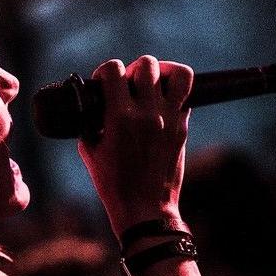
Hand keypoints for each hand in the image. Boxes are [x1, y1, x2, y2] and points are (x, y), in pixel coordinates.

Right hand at [78, 56, 192, 239]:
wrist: (144, 210)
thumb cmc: (112, 185)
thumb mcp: (90, 152)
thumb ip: (89, 126)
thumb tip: (91, 110)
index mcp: (120, 117)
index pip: (114, 70)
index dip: (105, 70)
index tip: (103, 81)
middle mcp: (147, 114)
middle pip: (148, 65)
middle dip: (134, 69)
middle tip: (129, 83)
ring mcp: (169, 120)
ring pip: (179, 75)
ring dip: (166, 72)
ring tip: (155, 83)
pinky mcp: (182, 129)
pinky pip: (186, 97)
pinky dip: (176, 93)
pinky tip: (163, 103)